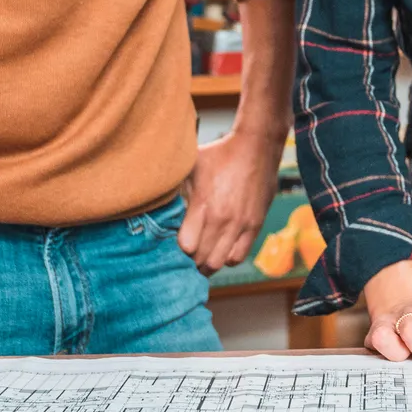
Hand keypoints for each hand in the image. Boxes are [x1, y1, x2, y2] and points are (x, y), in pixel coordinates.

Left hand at [178, 127, 282, 273]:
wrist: (256, 147)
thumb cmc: (220, 154)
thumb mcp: (190, 166)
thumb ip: (176, 187)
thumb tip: (156, 198)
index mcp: (203, 204)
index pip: (186, 246)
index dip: (178, 249)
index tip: (174, 244)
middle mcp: (222, 219)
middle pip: (201, 258)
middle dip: (190, 262)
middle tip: (185, 257)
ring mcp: (240, 224)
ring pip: (219, 262)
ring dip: (208, 264)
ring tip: (202, 259)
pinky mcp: (254, 225)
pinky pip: (239, 256)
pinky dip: (228, 260)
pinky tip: (221, 252)